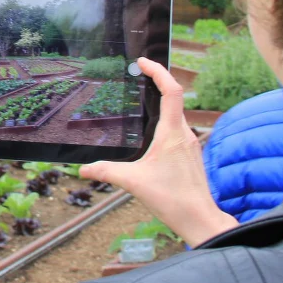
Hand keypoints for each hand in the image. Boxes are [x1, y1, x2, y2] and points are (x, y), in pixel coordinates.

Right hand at [77, 57, 237, 245]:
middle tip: (139, 73)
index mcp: (172, 133)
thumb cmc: (172, 199)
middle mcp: (184, 134)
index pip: (171, 91)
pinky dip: (165, 119)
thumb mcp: (133, 182)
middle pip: (175, 97)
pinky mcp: (189, 154)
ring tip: (143, 96)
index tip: (143, 62)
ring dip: (162, 100)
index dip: (159, 71)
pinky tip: (152, 130)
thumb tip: (82, 170)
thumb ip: (106, 172)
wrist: (199, 219)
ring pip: (177, 113)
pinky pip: (178, 127)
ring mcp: (189, 144)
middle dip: (158, 81)